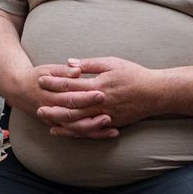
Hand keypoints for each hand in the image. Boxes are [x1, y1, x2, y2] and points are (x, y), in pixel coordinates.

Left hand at [34, 56, 163, 138]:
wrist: (155, 93)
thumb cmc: (134, 74)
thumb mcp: (112, 63)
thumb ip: (90, 64)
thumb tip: (70, 63)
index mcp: (98, 84)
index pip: (71, 83)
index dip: (54, 82)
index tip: (41, 79)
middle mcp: (99, 101)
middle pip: (70, 105)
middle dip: (52, 105)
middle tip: (37, 104)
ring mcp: (104, 114)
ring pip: (77, 120)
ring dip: (60, 120)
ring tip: (46, 119)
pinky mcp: (110, 123)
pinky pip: (88, 130)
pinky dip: (74, 131)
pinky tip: (63, 130)